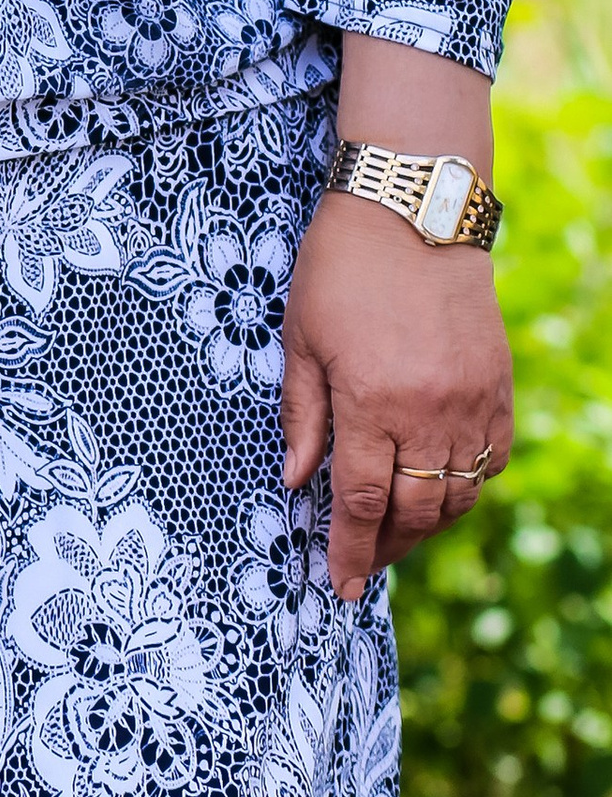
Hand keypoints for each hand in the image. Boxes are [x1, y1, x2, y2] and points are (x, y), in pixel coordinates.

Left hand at [282, 189, 512, 597]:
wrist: (413, 209)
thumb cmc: (343, 265)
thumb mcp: (302, 335)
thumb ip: (302, 413)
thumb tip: (298, 480)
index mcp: (372, 401)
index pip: (363, 502)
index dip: (350, 551)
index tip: (339, 586)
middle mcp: (429, 411)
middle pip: (414, 511)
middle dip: (386, 549)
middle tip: (363, 565)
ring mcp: (471, 402)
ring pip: (458, 495)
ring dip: (428, 525)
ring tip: (397, 534)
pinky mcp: (498, 387)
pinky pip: (491, 460)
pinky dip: (467, 485)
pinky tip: (440, 488)